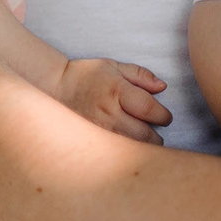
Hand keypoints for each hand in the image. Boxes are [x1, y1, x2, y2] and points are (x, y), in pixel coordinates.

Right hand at [54, 58, 172, 144]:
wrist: (56, 87)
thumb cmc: (87, 76)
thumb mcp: (113, 66)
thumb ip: (140, 75)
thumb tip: (163, 87)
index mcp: (117, 91)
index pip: (150, 109)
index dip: (163, 115)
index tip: (163, 115)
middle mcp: (109, 112)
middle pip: (146, 135)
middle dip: (155, 134)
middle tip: (151, 127)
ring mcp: (101, 130)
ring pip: (134, 148)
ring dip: (142, 144)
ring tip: (138, 134)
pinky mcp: (94, 142)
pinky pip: (118, 154)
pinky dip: (127, 151)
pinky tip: (124, 142)